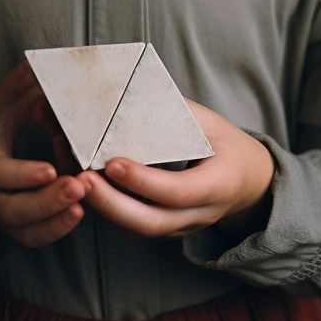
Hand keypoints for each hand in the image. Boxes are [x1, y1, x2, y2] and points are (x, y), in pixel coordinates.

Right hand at [0, 61, 89, 253]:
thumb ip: (14, 86)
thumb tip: (35, 63)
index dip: (23, 174)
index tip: (52, 170)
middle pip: (12, 210)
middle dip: (47, 201)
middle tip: (80, 186)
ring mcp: (0, 215)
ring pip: (25, 230)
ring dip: (56, 220)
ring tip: (86, 201)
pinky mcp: (15, 227)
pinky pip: (35, 238)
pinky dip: (57, 230)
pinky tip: (80, 212)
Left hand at [79, 100, 274, 240]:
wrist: (249, 183)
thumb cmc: (225, 144)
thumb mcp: (209, 122)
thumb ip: (174, 112)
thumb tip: (130, 90)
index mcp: (219, 185)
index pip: (177, 192)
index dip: (143, 180)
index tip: (112, 162)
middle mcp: (199, 215)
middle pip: (149, 222)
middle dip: (110, 203)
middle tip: (79, 177)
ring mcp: (180, 228)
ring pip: (135, 229)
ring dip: (100, 208)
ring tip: (72, 180)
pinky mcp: (163, 229)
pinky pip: (130, 228)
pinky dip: (103, 211)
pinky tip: (81, 187)